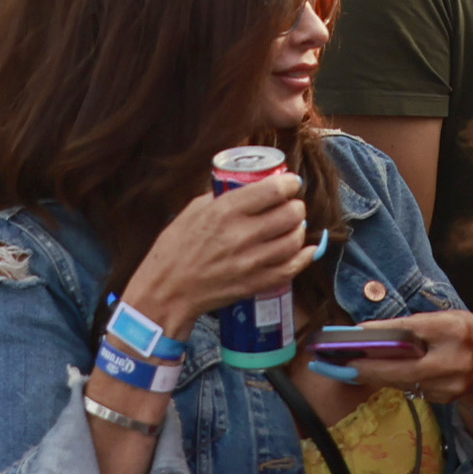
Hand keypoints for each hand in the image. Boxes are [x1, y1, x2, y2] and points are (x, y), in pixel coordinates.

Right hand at [118, 168, 316, 335]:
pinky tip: (305, 249)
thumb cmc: (175, 247)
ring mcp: (251, 262)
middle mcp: (242, 234)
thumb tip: (248, 185)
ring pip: (294, 240)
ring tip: (293, 225)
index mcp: (225, 210)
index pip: (274, 190)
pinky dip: (303, 257)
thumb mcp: (194, 209)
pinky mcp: (255, 283)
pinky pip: (291, 268)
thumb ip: (223, 196)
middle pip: (290, 213)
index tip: (291, 183)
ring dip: (298, 229)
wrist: (167, 290)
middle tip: (291, 205)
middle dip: (295, 206)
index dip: (290, 183)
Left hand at [294, 310, 472, 414]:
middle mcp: (451, 360)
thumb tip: (378, 331)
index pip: (411, 331)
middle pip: (402, 367)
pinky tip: (373, 375)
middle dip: (368, 366)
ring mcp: (448, 385)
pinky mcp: (443, 399)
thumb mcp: (448, 317)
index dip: (381, 333)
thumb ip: (417, 325)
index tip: (355, 333)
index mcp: (452, 330)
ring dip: (375, 376)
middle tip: (341, 363)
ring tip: (348, 368)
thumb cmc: (470, 333)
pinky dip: (392, 381)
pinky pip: (411, 388)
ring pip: (404, 381)